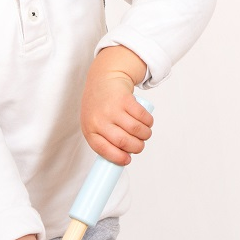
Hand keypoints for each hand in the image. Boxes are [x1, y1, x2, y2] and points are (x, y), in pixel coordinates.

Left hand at [81, 45, 151, 165]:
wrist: (104, 79)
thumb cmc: (100, 106)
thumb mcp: (94, 123)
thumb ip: (104, 139)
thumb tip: (122, 157)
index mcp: (90, 130)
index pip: (104, 150)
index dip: (118, 158)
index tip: (127, 161)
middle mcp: (99, 120)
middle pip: (124, 142)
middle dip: (137, 147)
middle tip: (140, 146)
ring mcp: (112, 109)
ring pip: (136, 130)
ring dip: (145, 135)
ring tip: (145, 134)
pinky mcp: (125, 99)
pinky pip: (142, 116)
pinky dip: (148, 122)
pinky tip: (147, 122)